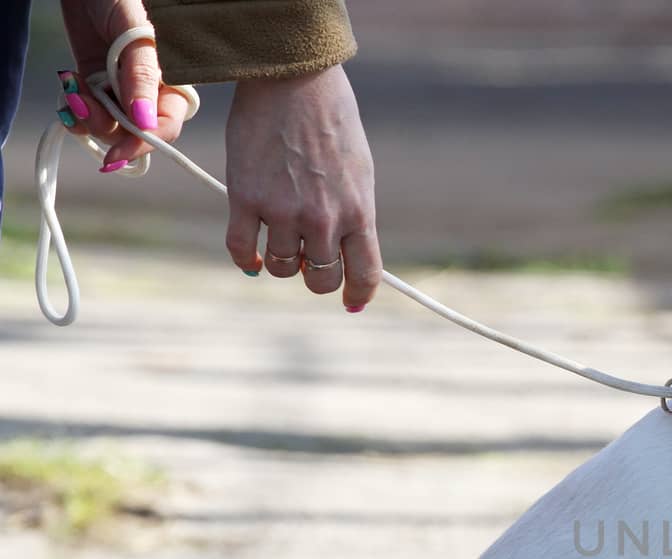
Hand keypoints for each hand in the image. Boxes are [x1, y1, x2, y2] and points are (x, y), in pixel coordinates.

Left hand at [59, 0, 190, 167]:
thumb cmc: (121, 0)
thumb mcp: (136, 37)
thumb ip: (142, 79)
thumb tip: (144, 122)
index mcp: (171, 84)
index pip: (165, 127)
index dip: (143, 143)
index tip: (117, 154)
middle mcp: (149, 95)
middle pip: (134, 134)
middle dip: (106, 127)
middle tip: (81, 105)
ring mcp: (121, 92)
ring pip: (109, 127)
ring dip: (86, 116)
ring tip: (71, 89)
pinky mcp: (96, 86)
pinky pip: (88, 114)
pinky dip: (75, 110)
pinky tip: (69, 90)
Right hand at [224, 65, 381, 309]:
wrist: (292, 78)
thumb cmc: (331, 120)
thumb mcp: (359, 171)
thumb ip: (355, 214)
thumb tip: (348, 251)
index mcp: (359, 212)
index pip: (365, 274)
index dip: (358, 294)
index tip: (352, 302)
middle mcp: (323, 219)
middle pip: (321, 280)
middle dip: (316, 276)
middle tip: (308, 260)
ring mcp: (283, 211)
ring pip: (282, 269)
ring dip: (281, 262)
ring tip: (281, 241)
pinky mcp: (245, 198)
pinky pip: (241, 250)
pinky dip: (246, 259)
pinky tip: (252, 255)